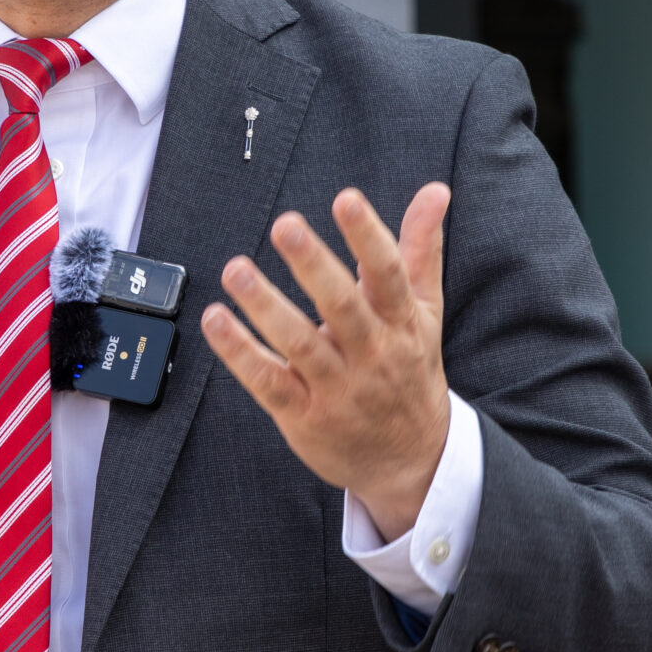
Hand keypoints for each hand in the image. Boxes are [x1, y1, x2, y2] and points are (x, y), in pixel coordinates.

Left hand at [200, 183, 451, 536]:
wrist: (413, 461)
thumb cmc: (411, 371)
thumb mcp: (424, 311)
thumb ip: (421, 249)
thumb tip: (435, 191)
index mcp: (402, 323)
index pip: (387, 274)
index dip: (368, 236)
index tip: (347, 200)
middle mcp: (372, 354)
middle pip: (342, 305)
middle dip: (314, 264)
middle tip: (285, 225)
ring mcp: (338, 388)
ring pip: (300, 343)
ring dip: (265, 305)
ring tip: (235, 270)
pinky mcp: (306, 416)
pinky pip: (269, 382)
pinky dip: (240, 353)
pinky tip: (216, 321)